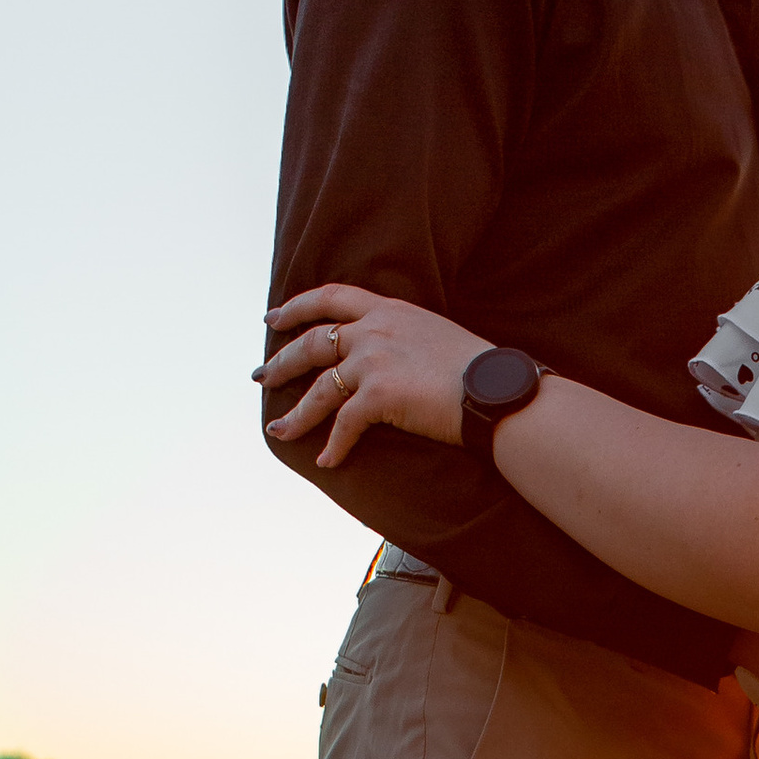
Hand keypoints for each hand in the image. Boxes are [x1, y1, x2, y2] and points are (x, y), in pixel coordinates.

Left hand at [257, 285, 476, 466]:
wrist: (496, 392)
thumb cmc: (481, 372)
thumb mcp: (437, 335)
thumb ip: (407, 338)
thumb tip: (396, 358)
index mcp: (390, 311)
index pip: (332, 297)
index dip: (297, 307)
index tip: (274, 318)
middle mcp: (375, 330)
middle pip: (313, 342)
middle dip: (282, 362)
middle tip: (263, 377)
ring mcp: (374, 361)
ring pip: (320, 388)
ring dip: (296, 413)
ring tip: (279, 430)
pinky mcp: (378, 395)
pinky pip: (344, 424)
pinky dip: (333, 445)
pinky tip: (326, 461)